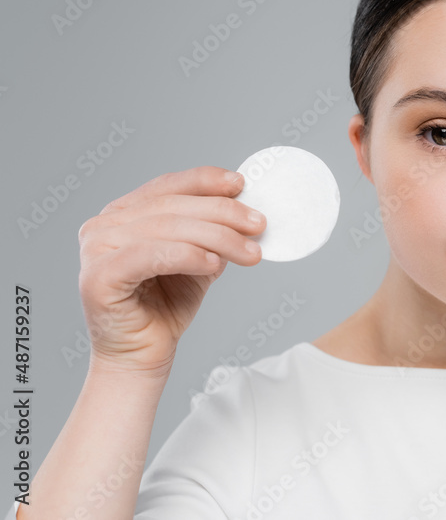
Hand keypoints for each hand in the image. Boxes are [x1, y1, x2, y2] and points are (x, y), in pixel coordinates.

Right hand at [77, 167, 265, 376]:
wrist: (143, 356)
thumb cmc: (166, 306)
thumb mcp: (199, 260)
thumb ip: (212, 233)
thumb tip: (247, 212)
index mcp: (123, 213)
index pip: (168, 186)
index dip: (205, 181)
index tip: (240, 184)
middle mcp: (104, 225)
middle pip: (172, 207)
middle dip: (222, 213)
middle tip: (258, 224)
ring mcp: (96, 250)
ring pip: (166, 229)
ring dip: (216, 237)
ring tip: (249, 251)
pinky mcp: (98, 278)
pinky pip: (149, 256)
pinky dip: (186, 255)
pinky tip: (213, 263)